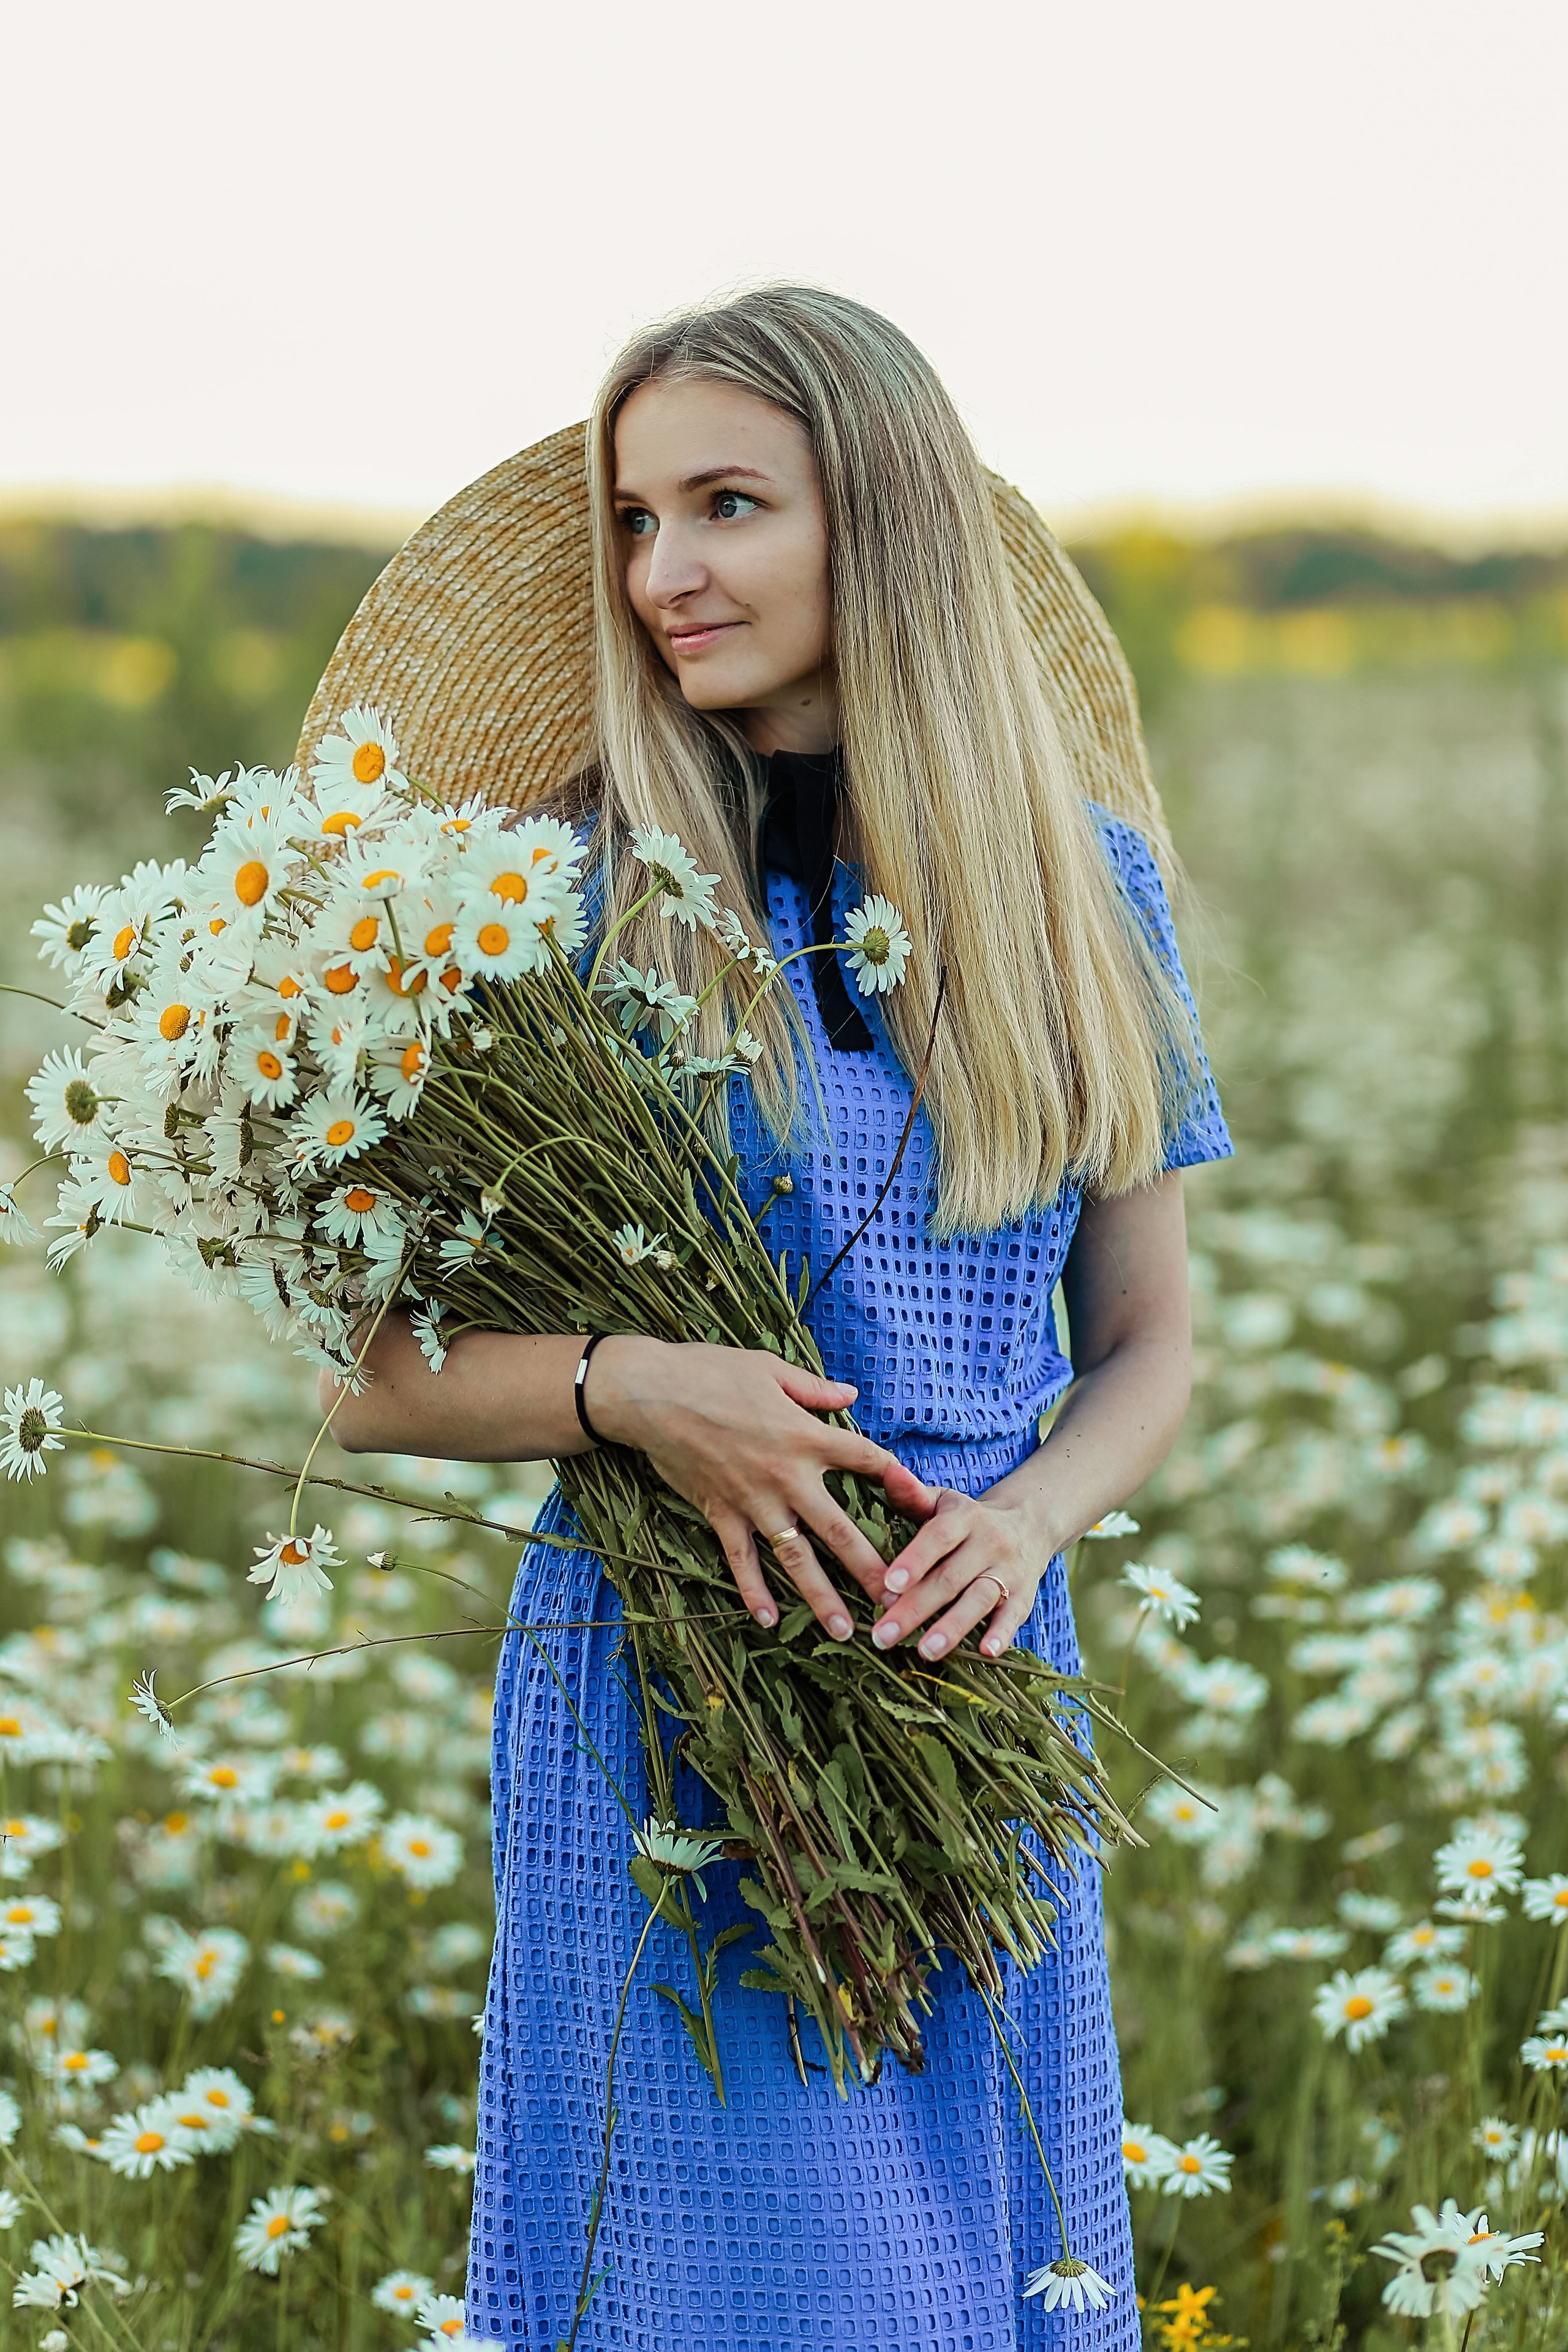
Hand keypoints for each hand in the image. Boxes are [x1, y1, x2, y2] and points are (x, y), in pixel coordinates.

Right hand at [587, 1336, 930, 1641]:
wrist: (651, 1393)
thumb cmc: (712, 1371)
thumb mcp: (771, 1368)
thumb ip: (815, 1389)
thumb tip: (850, 1395)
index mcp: (807, 1436)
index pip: (867, 1461)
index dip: (900, 1480)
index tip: (924, 1503)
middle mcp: (787, 1476)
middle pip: (840, 1530)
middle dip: (872, 1568)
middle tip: (899, 1601)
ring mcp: (753, 1501)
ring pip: (795, 1558)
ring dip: (821, 1597)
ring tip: (845, 1630)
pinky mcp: (719, 1513)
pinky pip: (741, 1561)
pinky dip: (753, 1592)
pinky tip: (768, 1621)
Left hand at [868, 1482, 1050, 1660]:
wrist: (1029, 1522)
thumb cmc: (967, 1518)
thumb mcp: (943, 1501)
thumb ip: (913, 1494)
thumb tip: (888, 1471)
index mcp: (964, 1517)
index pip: (938, 1537)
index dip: (914, 1560)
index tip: (887, 1585)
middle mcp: (989, 1543)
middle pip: (951, 1578)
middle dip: (916, 1609)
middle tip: (883, 1636)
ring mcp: (1009, 1571)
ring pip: (980, 1599)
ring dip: (953, 1627)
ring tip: (925, 1651)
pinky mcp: (1025, 1596)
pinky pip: (1014, 1616)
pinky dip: (1001, 1634)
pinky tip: (986, 1653)